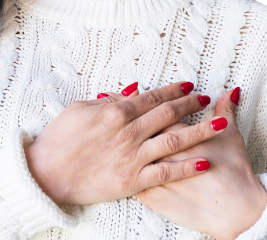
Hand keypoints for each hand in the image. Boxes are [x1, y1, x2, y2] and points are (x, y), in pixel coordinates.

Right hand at [23, 81, 214, 206]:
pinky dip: (186, 167)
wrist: (47, 174)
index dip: (173, 90)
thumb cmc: (59, 139)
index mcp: (115, 112)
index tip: (188, 86)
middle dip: (191, 105)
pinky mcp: (133, 180)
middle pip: (168, 114)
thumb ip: (108, 101)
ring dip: (199, 131)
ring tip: (219, 124)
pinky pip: (166, 172)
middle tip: (205, 99)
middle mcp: (128, 132)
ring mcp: (132, 157)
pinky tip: (204, 161)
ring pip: (174, 140)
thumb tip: (133, 90)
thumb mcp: (80, 109)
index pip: (152, 97)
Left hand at [108, 87, 266, 239]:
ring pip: (127, 154)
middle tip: (108, 101)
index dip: (140, 100)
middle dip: (121, 115)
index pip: (154, 112)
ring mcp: (154, 176)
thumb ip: (227, 110)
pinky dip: (119, 167)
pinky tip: (110, 160)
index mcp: (177, 135)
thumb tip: (231, 90)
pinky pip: (129, 180)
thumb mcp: (232, 137)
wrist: (236, 211)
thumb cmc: (235, 173)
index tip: (128, 91)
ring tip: (103, 126)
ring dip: (114, 138)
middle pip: (135, 129)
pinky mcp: (153, 196)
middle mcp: (161, 153)